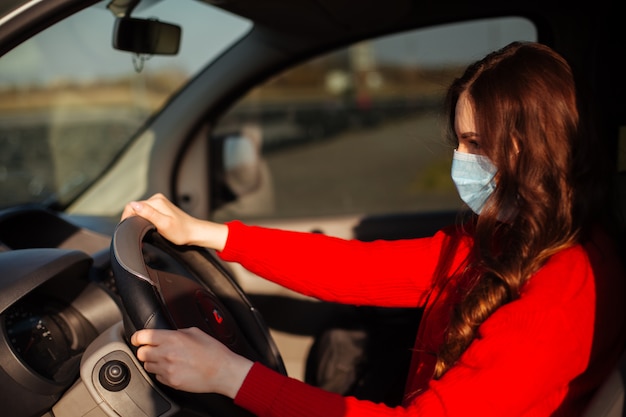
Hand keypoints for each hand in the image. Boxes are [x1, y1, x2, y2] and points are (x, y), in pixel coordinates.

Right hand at [121, 193, 227, 249]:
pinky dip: (145, 220)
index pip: (131, 206)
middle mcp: (157, 199)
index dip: (127, 218)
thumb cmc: (181, 232)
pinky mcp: (161, 208)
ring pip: (140, 211)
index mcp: (156, 201)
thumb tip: (133, 205)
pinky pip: (147, 212)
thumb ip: (148, 214)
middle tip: (136, 234)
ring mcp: (159, 203)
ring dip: (138, 221)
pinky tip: (148, 228)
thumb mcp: (163, 224)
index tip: (128, 229)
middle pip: (135, 208)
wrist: (194, 233)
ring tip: (143, 232)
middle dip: (133, 221)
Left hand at [131, 327, 253, 397]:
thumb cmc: (213, 352)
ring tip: (166, 360)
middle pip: (141, 352)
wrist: (222, 371)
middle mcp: (167, 354)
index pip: (143, 336)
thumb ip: (178, 332)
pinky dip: (161, 373)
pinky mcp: (170, 382)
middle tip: (152, 349)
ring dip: (153, 362)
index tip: (138, 339)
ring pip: (147, 366)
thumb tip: (168, 334)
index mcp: (173, 338)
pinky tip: (173, 369)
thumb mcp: (196, 332)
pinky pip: (157, 377)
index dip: (138, 337)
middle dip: (145, 350)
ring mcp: (168, 369)